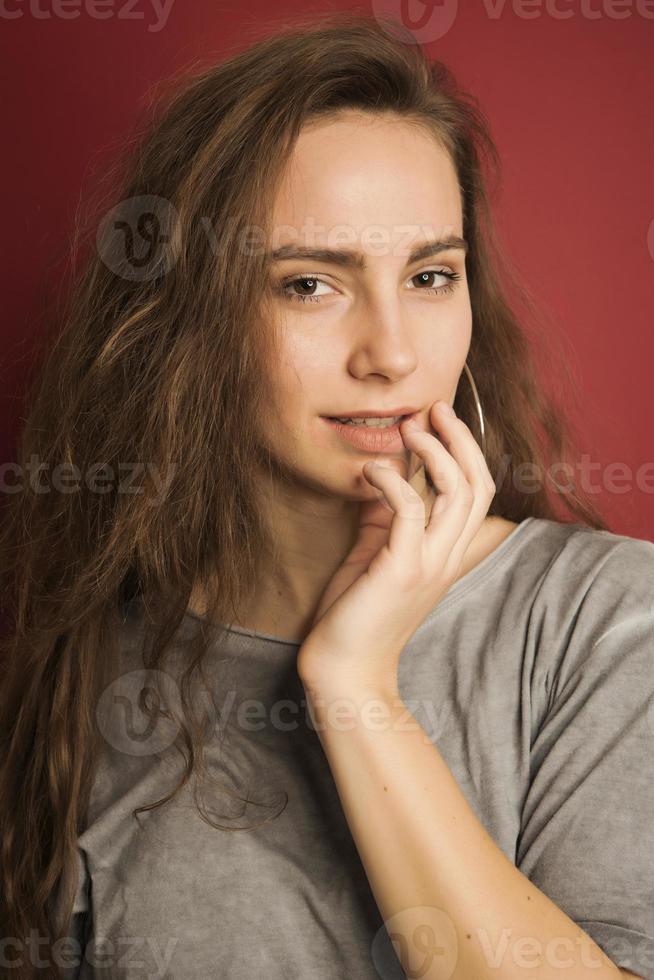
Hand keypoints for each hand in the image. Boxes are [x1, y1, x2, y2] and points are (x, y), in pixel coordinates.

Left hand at [296, 400, 495, 694]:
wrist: (345, 669)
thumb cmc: (356, 612)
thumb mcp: (376, 552)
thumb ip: (387, 515)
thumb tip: (384, 472)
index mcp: (447, 552)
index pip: (478, 491)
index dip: (464, 449)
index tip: (437, 418)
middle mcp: (448, 556)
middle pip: (478, 484)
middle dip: (460, 438)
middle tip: (433, 408)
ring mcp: (429, 563)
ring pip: (458, 492)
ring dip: (434, 451)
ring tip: (409, 427)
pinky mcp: (401, 569)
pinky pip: (408, 509)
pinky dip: (392, 480)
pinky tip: (370, 472)